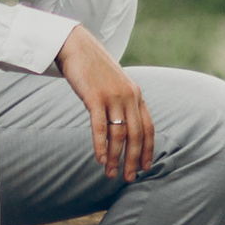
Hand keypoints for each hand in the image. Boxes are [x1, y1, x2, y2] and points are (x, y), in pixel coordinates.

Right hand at [58, 27, 155, 183]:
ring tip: (110, 174)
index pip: (148, 128)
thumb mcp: (116, 85)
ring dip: (116, 157)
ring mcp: (112, 96)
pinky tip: (100, 159)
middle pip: (136, 135)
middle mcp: (129, 96)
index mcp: (136, 94)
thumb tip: (125, 129)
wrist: (77, 46)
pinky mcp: (95, 97)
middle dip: (133, 160)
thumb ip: (123, 103)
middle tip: (129, 179)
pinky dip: (101, 145)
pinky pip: (100, 127)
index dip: (148, 150)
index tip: (145, 168)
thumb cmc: (94, 69)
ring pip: (119, 134)